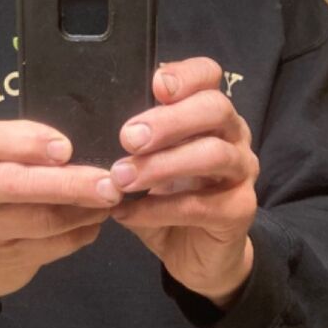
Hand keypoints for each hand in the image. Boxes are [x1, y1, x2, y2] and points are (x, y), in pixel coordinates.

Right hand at [0, 120, 121, 307]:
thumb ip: (22, 148)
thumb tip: (80, 145)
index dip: (30, 142)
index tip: (66, 147)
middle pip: (18, 184)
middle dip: (68, 183)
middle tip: (108, 183)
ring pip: (42, 220)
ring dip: (83, 210)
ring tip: (109, 198)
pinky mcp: (8, 260)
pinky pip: (53, 246)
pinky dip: (81, 233)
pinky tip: (94, 221)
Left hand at [109, 58, 257, 306]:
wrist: (194, 253)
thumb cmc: (165, 197)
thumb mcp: (144, 163)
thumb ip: (130, 141)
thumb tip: (85, 123)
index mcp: (208, 114)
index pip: (209, 76)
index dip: (186, 74)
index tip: (155, 85)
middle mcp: (233, 136)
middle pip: (215, 109)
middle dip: (169, 120)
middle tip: (127, 138)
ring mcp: (242, 172)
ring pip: (213, 154)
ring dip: (161, 165)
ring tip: (120, 178)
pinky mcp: (240, 211)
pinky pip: (202, 204)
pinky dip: (159, 209)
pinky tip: (127, 213)